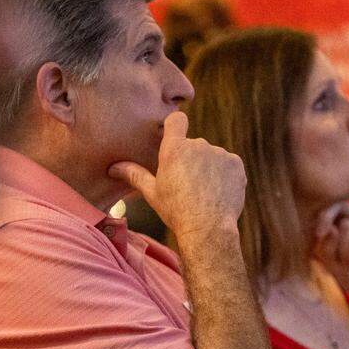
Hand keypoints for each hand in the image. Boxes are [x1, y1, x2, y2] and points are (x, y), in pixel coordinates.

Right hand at [109, 112, 245, 240]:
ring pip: (212, 157)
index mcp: (174, 149)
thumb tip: (113, 168)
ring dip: (209, 169)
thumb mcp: (152, 193)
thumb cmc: (176, 211)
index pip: (176, 120)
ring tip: (204, 193)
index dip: (176, 126)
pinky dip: (225, 175)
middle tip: (188, 185)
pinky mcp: (236, 163)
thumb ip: (134, 175)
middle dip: (191, 160)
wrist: (207, 229)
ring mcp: (219, 153)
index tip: (175, 136)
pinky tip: (218, 194)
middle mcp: (198, 145)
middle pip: (194, 145)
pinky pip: (228, 165)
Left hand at [313, 203, 348, 332]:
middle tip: (336, 262)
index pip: (326, 211)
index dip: (321, 218)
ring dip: (343, 250)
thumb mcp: (331, 264)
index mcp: (340, 225)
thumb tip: (332, 228)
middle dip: (332, 242)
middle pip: (335, 218)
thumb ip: (326, 247)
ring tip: (348, 266)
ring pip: (347, 226)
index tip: (318, 235)